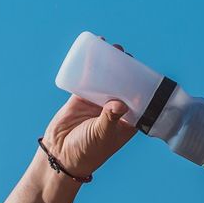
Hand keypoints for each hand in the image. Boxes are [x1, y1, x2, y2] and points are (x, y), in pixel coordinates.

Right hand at [41, 38, 138, 176]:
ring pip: (107, 79)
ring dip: (110, 63)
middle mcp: (115, 109)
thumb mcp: (102, 135)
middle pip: (124, 84)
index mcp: (128, 120)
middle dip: (126, 69)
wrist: (60, 154)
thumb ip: (110, 119)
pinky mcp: (81, 98)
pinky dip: (91, 66)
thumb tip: (120, 104)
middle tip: (125, 53)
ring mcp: (98, 102)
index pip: (140, 98)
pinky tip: (93, 52)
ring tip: (112, 47)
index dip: (142, 83)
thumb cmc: (88, 151)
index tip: (143, 69)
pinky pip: (88, 79)